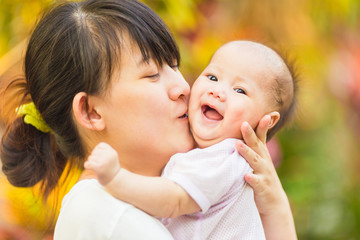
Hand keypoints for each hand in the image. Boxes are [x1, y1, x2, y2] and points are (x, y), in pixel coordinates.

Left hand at [84, 142, 119, 185]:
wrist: (114, 180)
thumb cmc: (111, 168)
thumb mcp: (111, 157)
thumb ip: (105, 151)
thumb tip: (95, 149)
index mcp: (112, 152)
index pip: (100, 145)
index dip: (98, 150)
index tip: (101, 157)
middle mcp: (109, 156)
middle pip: (94, 152)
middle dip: (94, 157)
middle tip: (100, 164)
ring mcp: (104, 162)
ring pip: (90, 158)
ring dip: (91, 162)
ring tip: (98, 167)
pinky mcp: (99, 168)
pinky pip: (87, 164)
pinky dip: (87, 166)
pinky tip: (91, 169)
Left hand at [236, 115, 296, 239]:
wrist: (274, 203)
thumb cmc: (263, 178)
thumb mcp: (260, 161)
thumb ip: (253, 148)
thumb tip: (243, 132)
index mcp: (262, 155)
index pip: (262, 138)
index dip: (263, 126)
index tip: (265, 115)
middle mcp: (264, 162)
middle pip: (257, 146)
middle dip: (250, 134)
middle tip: (243, 123)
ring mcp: (264, 174)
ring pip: (255, 161)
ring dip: (247, 153)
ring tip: (238, 145)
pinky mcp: (262, 187)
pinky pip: (256, 182)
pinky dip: (252, 178)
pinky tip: (246, 175)